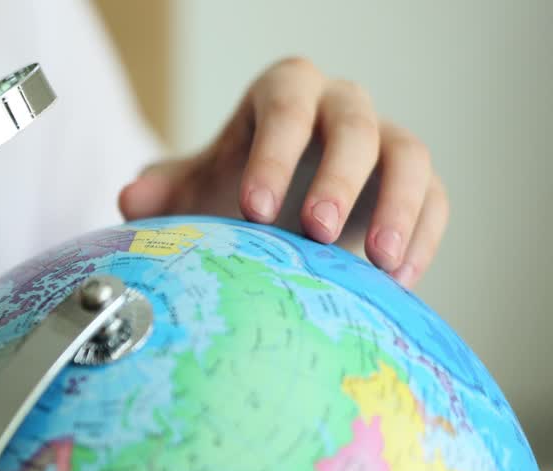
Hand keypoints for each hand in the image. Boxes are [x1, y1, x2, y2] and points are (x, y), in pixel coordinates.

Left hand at [118, 56, 447, 287]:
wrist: (267, 217)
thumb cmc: (226, 193)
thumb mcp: (191, 192)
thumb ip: (162, 194)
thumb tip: (130, 202)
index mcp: (283, 95)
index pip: (285, 106)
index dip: (273, 153)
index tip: (252, 210)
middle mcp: (340, 107)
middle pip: (354, 123)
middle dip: (338, 175)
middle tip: (315, 230)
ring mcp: (385, 142)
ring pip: (409, 155)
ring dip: (398, 205)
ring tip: (378, 260)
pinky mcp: (417, 185)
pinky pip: (436, 199)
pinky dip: (424, 236)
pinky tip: (399, 280)